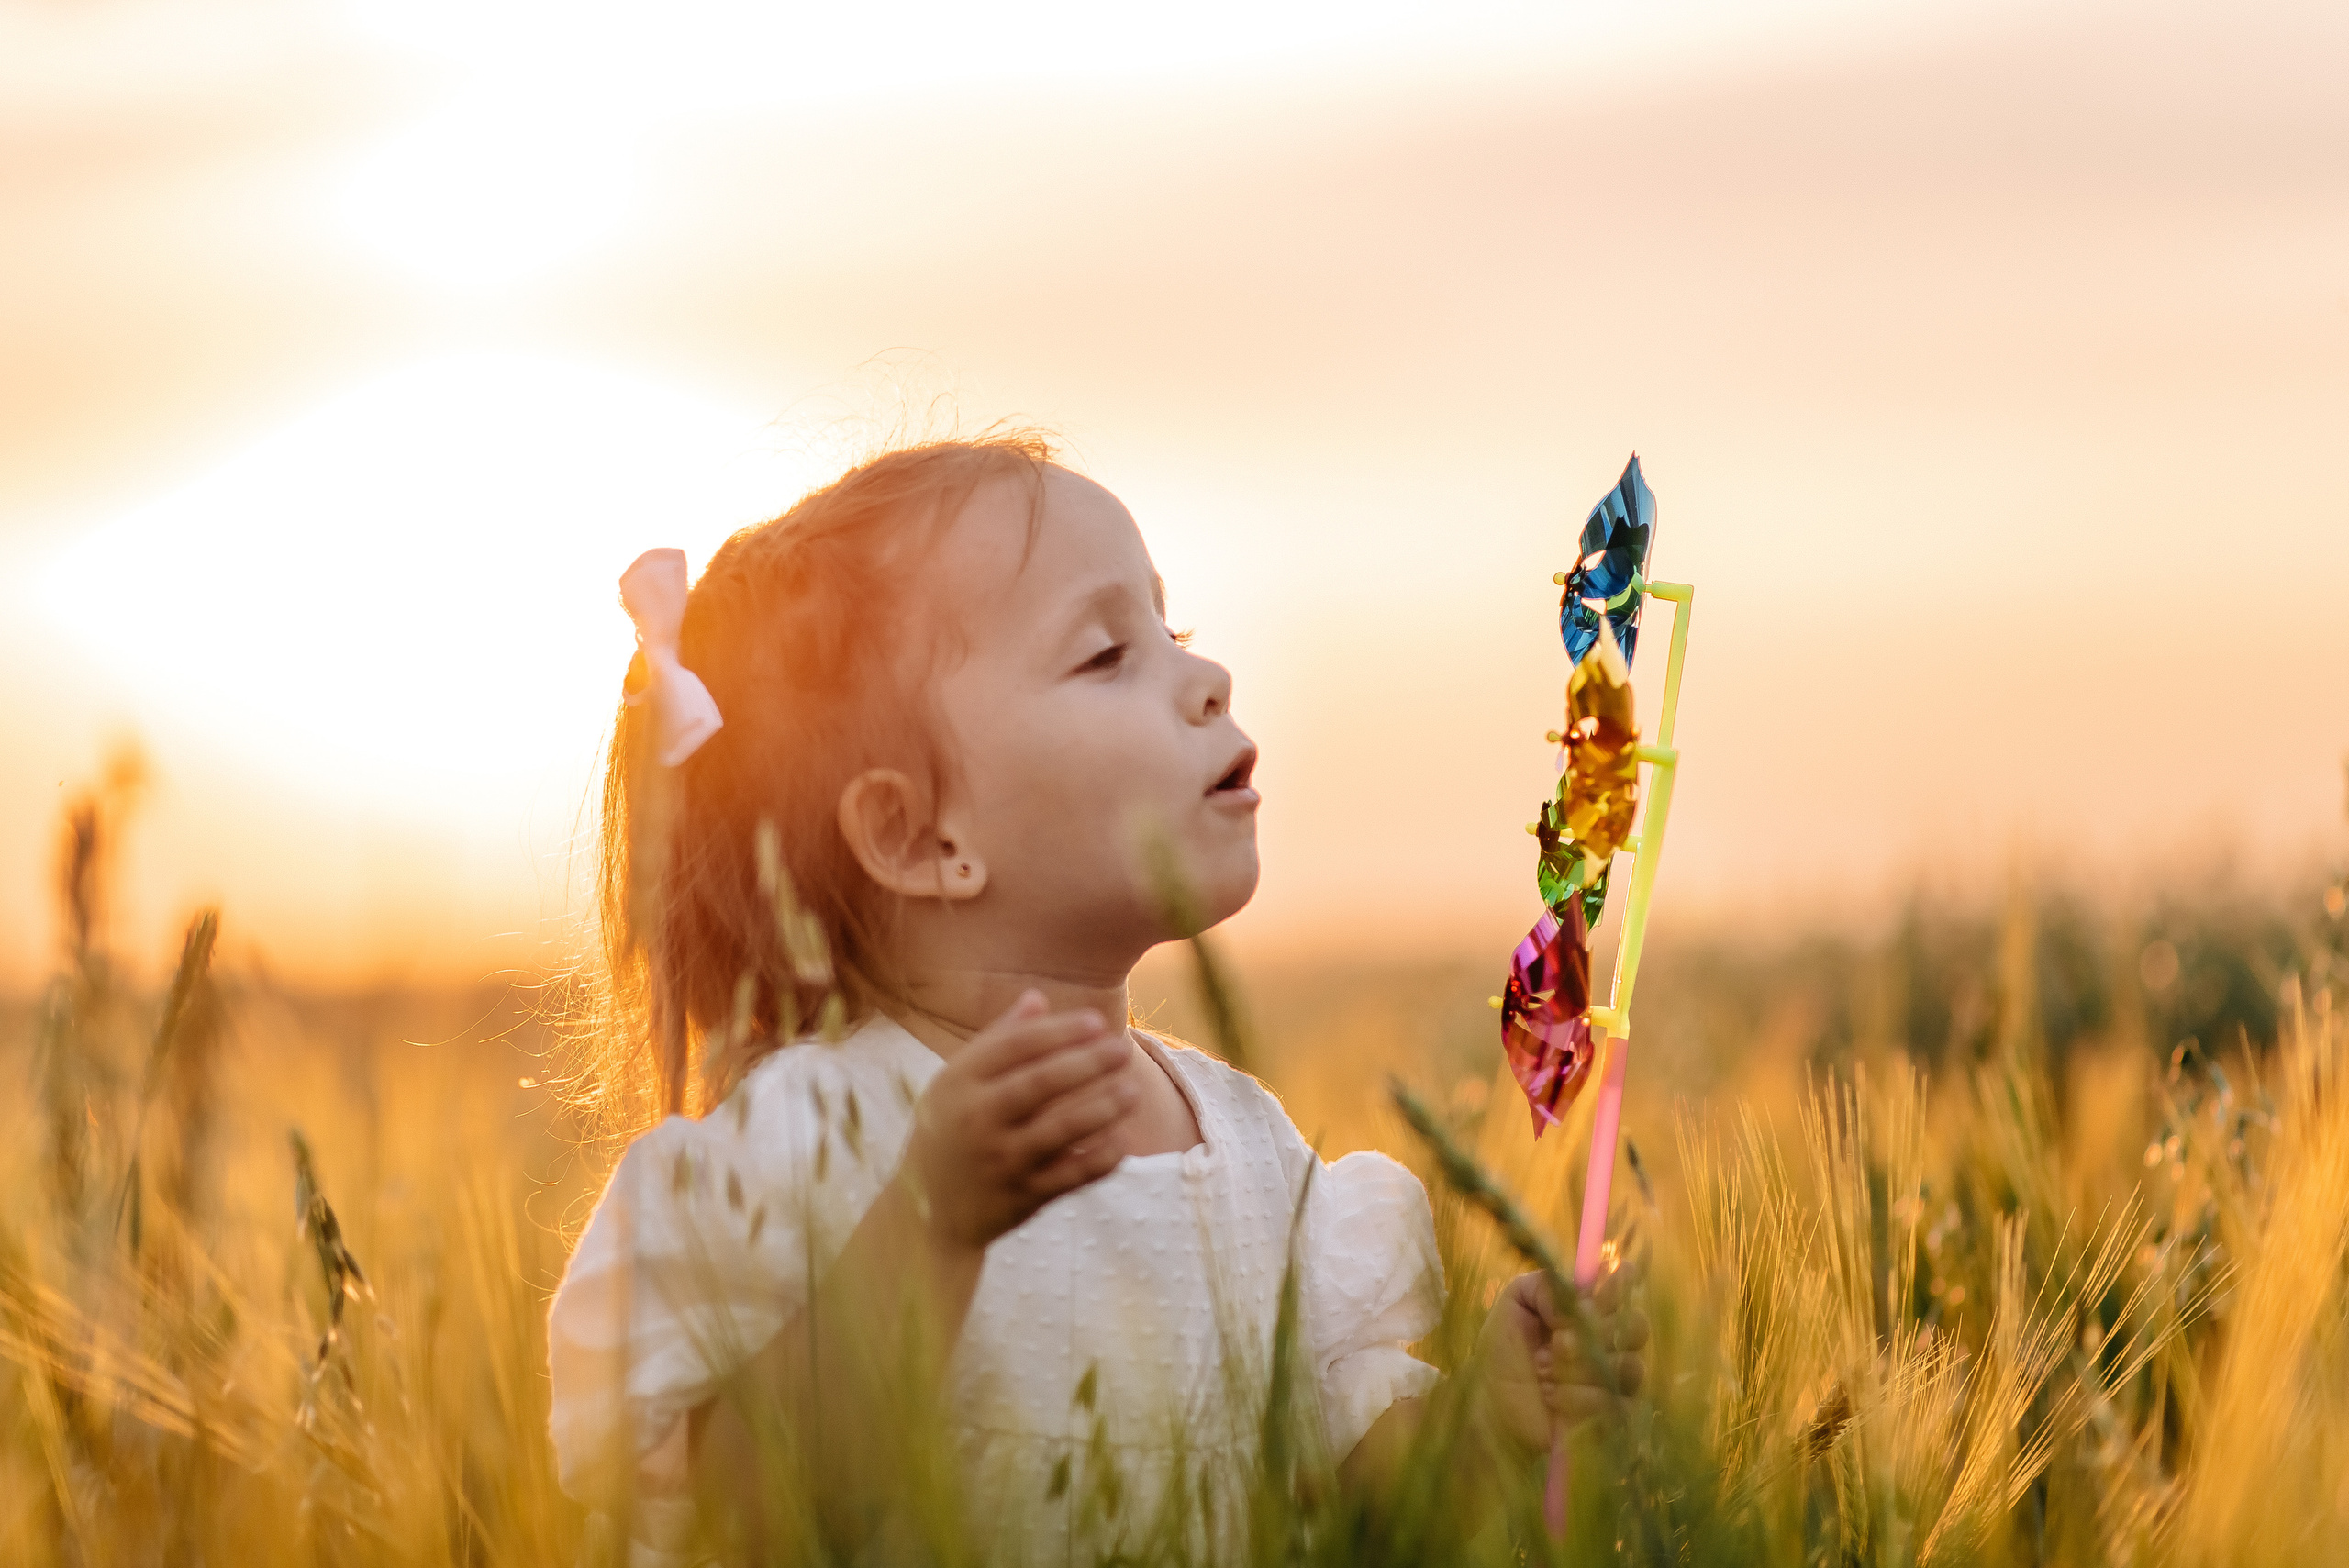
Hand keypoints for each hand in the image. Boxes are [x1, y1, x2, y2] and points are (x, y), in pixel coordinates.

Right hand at [901, 991, 1138, 1249]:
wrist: (925, 1213)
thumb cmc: (949, 1132)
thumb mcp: (955, 1084)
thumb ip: (996, 1041)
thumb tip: (1036, 997)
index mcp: (958, 1083)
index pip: (1013, 1047)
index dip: (1057, 1032)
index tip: (1096, 1022)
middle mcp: (977, 1120)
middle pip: (1039, 1084)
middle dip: (1085, 1063)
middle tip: (1122, 1049)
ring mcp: (1000, 1161)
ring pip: (1059, 1130)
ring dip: (1101, 1109)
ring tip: (1133, 1090)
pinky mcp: (1021, 1197)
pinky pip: (1069, 1177)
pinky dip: (1098, 1160)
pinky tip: (1122, 1141)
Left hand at [1476, 1256, 1648, 1452]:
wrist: (1491, 1402)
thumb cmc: (1504, 1350)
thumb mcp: (1514, 1302)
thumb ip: (1545, 1284)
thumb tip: (1581, 1298)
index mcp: (1593, 1309)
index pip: (1626, 1288)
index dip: (1621, 1283)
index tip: (1592, 1294)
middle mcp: (1612, 1341)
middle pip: (1638, 1326)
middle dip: (1596, 1331)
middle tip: (1557, 1340)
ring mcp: (1617, 1378)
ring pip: (1629, 1365)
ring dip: (1581, 1367)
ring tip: (1542, 1369)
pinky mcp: (1614, 1415)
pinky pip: (1617, 1402)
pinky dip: (1579, 1396)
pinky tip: (1549, 1394)